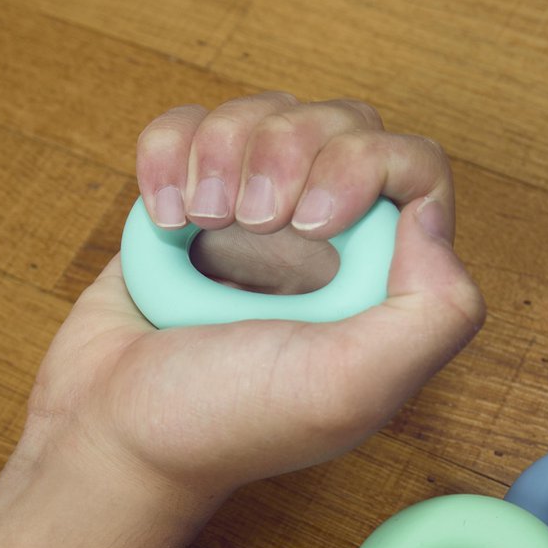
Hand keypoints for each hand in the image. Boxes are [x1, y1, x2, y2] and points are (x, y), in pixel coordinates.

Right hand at [19, 92, 484, 502]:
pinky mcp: (187, 201)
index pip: (414, 167)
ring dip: (222, 156)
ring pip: (263, 112)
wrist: (112, 434)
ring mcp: (254, 215)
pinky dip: (169, 156)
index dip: (366, 165)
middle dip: (286, 156)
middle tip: (251, 224)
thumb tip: (431, 214)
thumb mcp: (350, 390)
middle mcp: (328, 243)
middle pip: (340, 122)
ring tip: (199, 222)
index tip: (311, 222)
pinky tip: (166, 217)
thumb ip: (435, 312)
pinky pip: (188, 126)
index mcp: (379, 281)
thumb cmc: (224, 422)